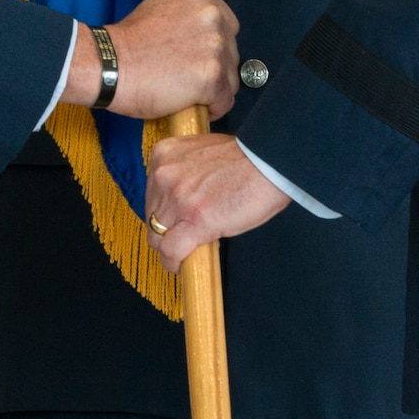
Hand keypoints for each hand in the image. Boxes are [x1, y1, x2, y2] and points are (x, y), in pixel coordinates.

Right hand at [64, 0, 239, 119]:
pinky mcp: (211, 75)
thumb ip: (188, 15)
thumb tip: (201, 32)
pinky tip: (189, 104)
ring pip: (230, 79)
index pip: (227, 26)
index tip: (199, 57)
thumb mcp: (161, 8)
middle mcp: (213, 16)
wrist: (108, 64)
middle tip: (187, 77)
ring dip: (212, 90)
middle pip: (231, 52)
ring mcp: (214, 45)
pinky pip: (224, 101)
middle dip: (214, 68)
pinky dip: (210, 109)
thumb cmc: (128, 42)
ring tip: (185, 92)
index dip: (214, 47)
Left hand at [145, 133, 288, 270]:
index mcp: (165, 154)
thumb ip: (184, 171)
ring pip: (157, 237)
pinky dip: (174, 263)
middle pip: (151, 217)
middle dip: (167, 230)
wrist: (268, 163)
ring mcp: (178, 198)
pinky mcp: (195, 220)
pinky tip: (182, 265)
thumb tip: (178, 196)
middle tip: (185, 236)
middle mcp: (165, 174)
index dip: (163, 212)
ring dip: (170, 248)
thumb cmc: (245, 159)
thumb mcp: (201, 153)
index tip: (174, 221)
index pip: (151, 194)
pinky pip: (171, 251)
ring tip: (186, 251)